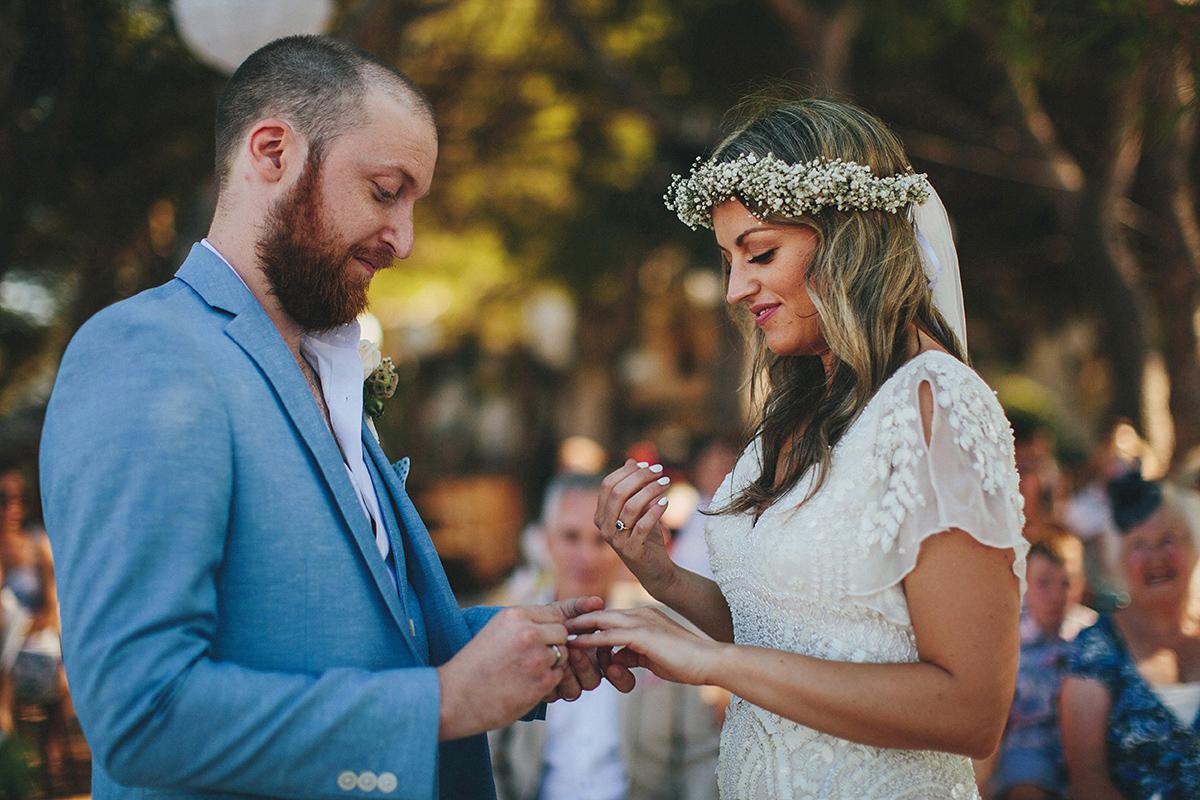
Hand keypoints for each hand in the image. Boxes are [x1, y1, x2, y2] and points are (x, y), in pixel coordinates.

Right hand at [436, 605, 570, 740]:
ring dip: (551, 663)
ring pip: (563, 654)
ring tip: (527, 672)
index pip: (552, 614)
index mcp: (515, 615)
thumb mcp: (495, 631)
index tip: (536, 640)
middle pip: (561, 632)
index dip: (547, 628)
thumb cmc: (473, 665)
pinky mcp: (542, 683)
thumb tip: (552, 622)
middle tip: (533, 658)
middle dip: (552, 644)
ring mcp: (537, 658)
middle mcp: (529, 633)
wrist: (455, 698)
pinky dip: (547, 681)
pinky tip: (526, 684)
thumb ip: (522, 624)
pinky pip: (558, 676)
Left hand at [544, 596, 635, 697]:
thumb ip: (581, 607)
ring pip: (577, 690)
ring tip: (562, 654)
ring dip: (571, 673)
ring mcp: (568, 683)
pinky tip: (550, 664)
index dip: (621, 675)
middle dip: (587, 667)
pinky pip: (557, 693)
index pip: (618, 676)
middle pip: (594, 682)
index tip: (613, 658)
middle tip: (576, 650)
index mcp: (596, 657)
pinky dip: (555, 679)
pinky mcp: (551, 690)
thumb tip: (598, 601)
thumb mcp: (565, 610)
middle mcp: (584, 674)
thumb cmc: (550, 620)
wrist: (522, 631)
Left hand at [566, 606, 719, 686]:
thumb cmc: (685, 662)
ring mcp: (642, 622)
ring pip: (602, 620)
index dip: (590, 623)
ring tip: (559, 634)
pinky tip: (576, 644)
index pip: (610, 616)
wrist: (709, 662)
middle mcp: (640, 614)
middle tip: (557, 627)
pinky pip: (610, 636)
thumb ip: (633, 654)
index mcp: (644, 616)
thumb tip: (616, 659)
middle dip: (578, 620)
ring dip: (579, 628)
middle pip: (601, 613)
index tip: (570, 630)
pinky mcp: (643, 635)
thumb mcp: (652, 657)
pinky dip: (591, 639)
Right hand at [595, 460, 675, 595]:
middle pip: (618, 492)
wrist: (656, 569)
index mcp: (601, 515)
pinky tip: (666, 502)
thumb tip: (631, 461)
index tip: (650, 466)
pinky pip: (642, 526)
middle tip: (661, 472)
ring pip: (631, 507)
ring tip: (667, 483)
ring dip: (651, 491)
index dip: (629, 472)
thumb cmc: (646, 536)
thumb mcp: (640, 509)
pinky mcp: (631, 551)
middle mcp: (604, 527)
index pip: (608, 485)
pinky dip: (656, 511)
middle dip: (641, 478)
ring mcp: (616, 541)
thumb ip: (633, 488)